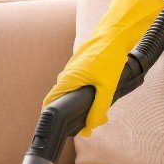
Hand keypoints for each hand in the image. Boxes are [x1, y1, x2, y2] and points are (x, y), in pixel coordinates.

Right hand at [43, 0, 163, 134]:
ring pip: (72, 92)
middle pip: (63, 100)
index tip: (62, 128)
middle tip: (90, 126)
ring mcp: (73, 70)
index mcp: (67, 80)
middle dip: (75, 116)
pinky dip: (87, 93)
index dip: (52, 117)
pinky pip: (79, 84)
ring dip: (83, 105)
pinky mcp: (81, 67)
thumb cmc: (109, 58)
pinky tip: (101, 96)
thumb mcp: (107, 87)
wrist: (114, 36)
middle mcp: (66, 75)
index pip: (49, 103)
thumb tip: (90, 127)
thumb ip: (98, 109)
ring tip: (100, 114)